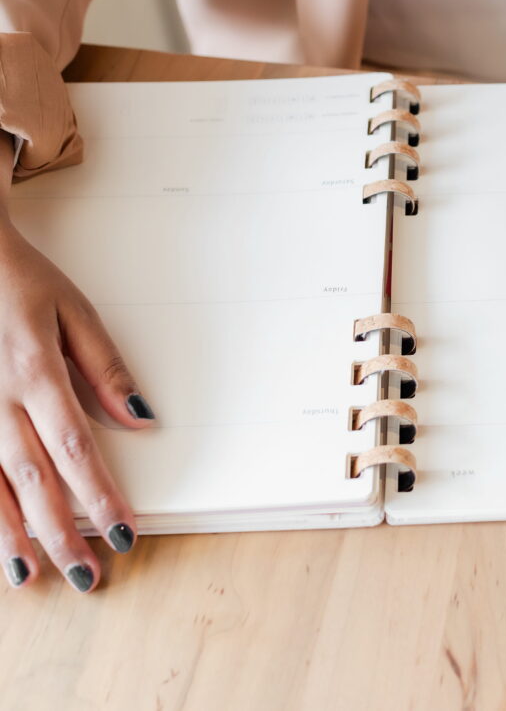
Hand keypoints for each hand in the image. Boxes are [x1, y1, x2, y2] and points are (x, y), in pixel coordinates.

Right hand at [0, 203, 152, 591]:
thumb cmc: (17, 280)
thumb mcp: (73, 312)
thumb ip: (106, 369)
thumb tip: (141, 420)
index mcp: (36, 373)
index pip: (75, 450)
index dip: (99, 497)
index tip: (122, 533)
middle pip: (33, 479)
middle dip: (61, 533)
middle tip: (86, 576)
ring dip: (8, 534)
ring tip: (29, 575)